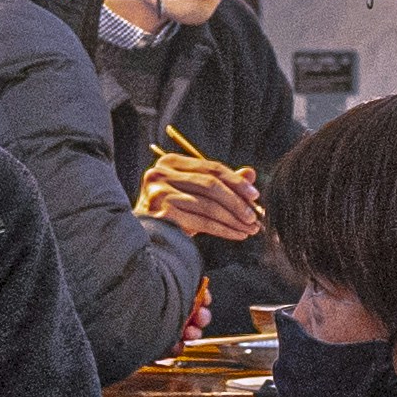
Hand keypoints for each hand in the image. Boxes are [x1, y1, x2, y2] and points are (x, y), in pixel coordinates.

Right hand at [138, 152, 264, 244]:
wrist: (142, 234)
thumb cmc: (170, 211)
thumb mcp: (194, 193)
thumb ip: (220, 182)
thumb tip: (250, 173)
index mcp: (170, 162)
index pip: (211, 167)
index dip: (236, 181)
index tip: (255, 195)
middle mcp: (162, 173)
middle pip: (211, 185)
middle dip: (237, 201)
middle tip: (254, 215)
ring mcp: (160, 192)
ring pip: (208, 205)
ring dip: (233, 219)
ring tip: (249, 228)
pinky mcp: (162, 213)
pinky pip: (201, 222)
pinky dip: (223, 229)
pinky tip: (236, 234)